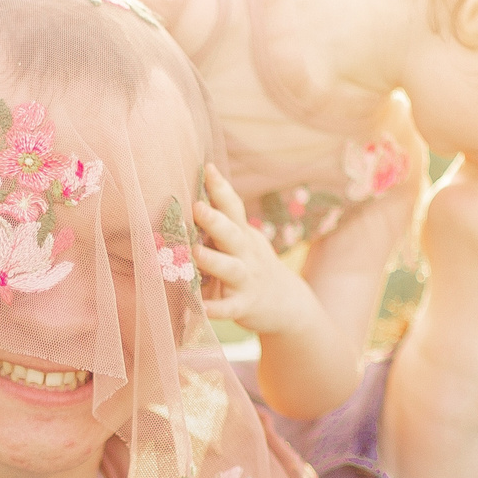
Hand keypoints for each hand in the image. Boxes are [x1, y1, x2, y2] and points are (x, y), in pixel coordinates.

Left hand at [191, 166, 320, 337]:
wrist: (285, 304)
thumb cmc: (251, 265)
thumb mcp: (243, 241)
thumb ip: (222, 224)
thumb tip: (191, 197)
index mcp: (242, 234)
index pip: (233, 207)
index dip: (221, 188)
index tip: (207, 168)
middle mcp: (246, 254)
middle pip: (232, 233)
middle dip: (215, 220)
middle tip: (197, 207)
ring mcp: (246, 280)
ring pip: (231, 268)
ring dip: (213, 260)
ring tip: (196, 252)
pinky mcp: (243, 306)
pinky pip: (229, 308)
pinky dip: (216, 308)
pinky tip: (200, 307)